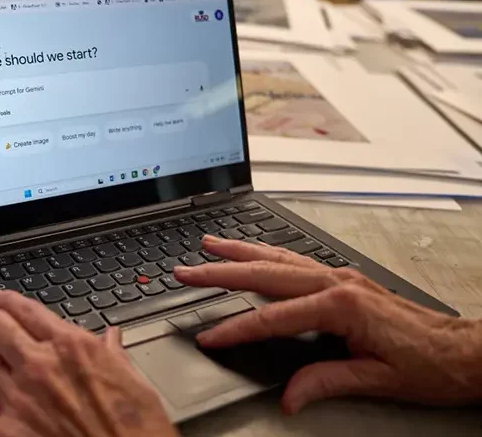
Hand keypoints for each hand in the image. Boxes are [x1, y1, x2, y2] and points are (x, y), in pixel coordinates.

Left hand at [0, 291, 179, 436]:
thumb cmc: (136, 430)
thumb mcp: (134, 382)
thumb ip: (115, 355)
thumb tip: (111, 338)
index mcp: (72, 348)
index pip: (29, 311)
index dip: (9, 301)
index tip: (1, 299)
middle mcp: (40, 366)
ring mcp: (19, 400)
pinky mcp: (7, 434)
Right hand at [174, 236, 481, 413]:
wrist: (462, 351)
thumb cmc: (428, 364)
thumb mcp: (376, 380)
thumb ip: (326, 382)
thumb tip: (289, 396)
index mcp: (341, 306)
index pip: (274, 318)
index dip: (237, 328)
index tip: (209, 336)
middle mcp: (337, 283)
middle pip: (265, 274)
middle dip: (220, 272)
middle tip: (186, 272)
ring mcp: (340, 276)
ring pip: (278, 259)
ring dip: (240, 252)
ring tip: (209, 245)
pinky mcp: (343, 279)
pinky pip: (295, 260)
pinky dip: (266, 254)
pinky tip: (252, 253)